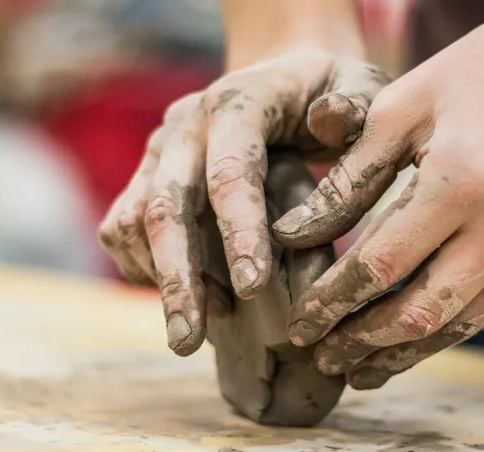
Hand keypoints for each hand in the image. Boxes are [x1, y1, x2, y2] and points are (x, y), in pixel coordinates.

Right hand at [98, 49, 389, 355]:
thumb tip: (326, 122)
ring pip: (134, 221)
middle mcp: (186, 126)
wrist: (283, 77)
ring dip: (161, 280)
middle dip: (178, 278)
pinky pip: (123, 229)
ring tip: (198, 329)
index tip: (254, 291)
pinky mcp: (145, 176)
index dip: (238, 231)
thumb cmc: (330, 91)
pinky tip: (190, 298)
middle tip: (187, 342)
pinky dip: (145, 270)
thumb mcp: (359, 85)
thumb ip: (354, 105)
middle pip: (165, 205)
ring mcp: (159, 151)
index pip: (230, 171)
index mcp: (239, 103)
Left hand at [273, 1, 483, 388]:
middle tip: (324, 357)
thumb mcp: (403, 107)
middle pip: (420, 312)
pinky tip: (417, 336)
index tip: (299, 323)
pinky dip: (452, 327)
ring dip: (407, 351)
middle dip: (363, 342)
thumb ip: (349, 179)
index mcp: (462, 180)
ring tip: (362, 368)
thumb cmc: (483, 73)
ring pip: (463, 324)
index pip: (379, 265)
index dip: (332, 302)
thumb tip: (293, 237)